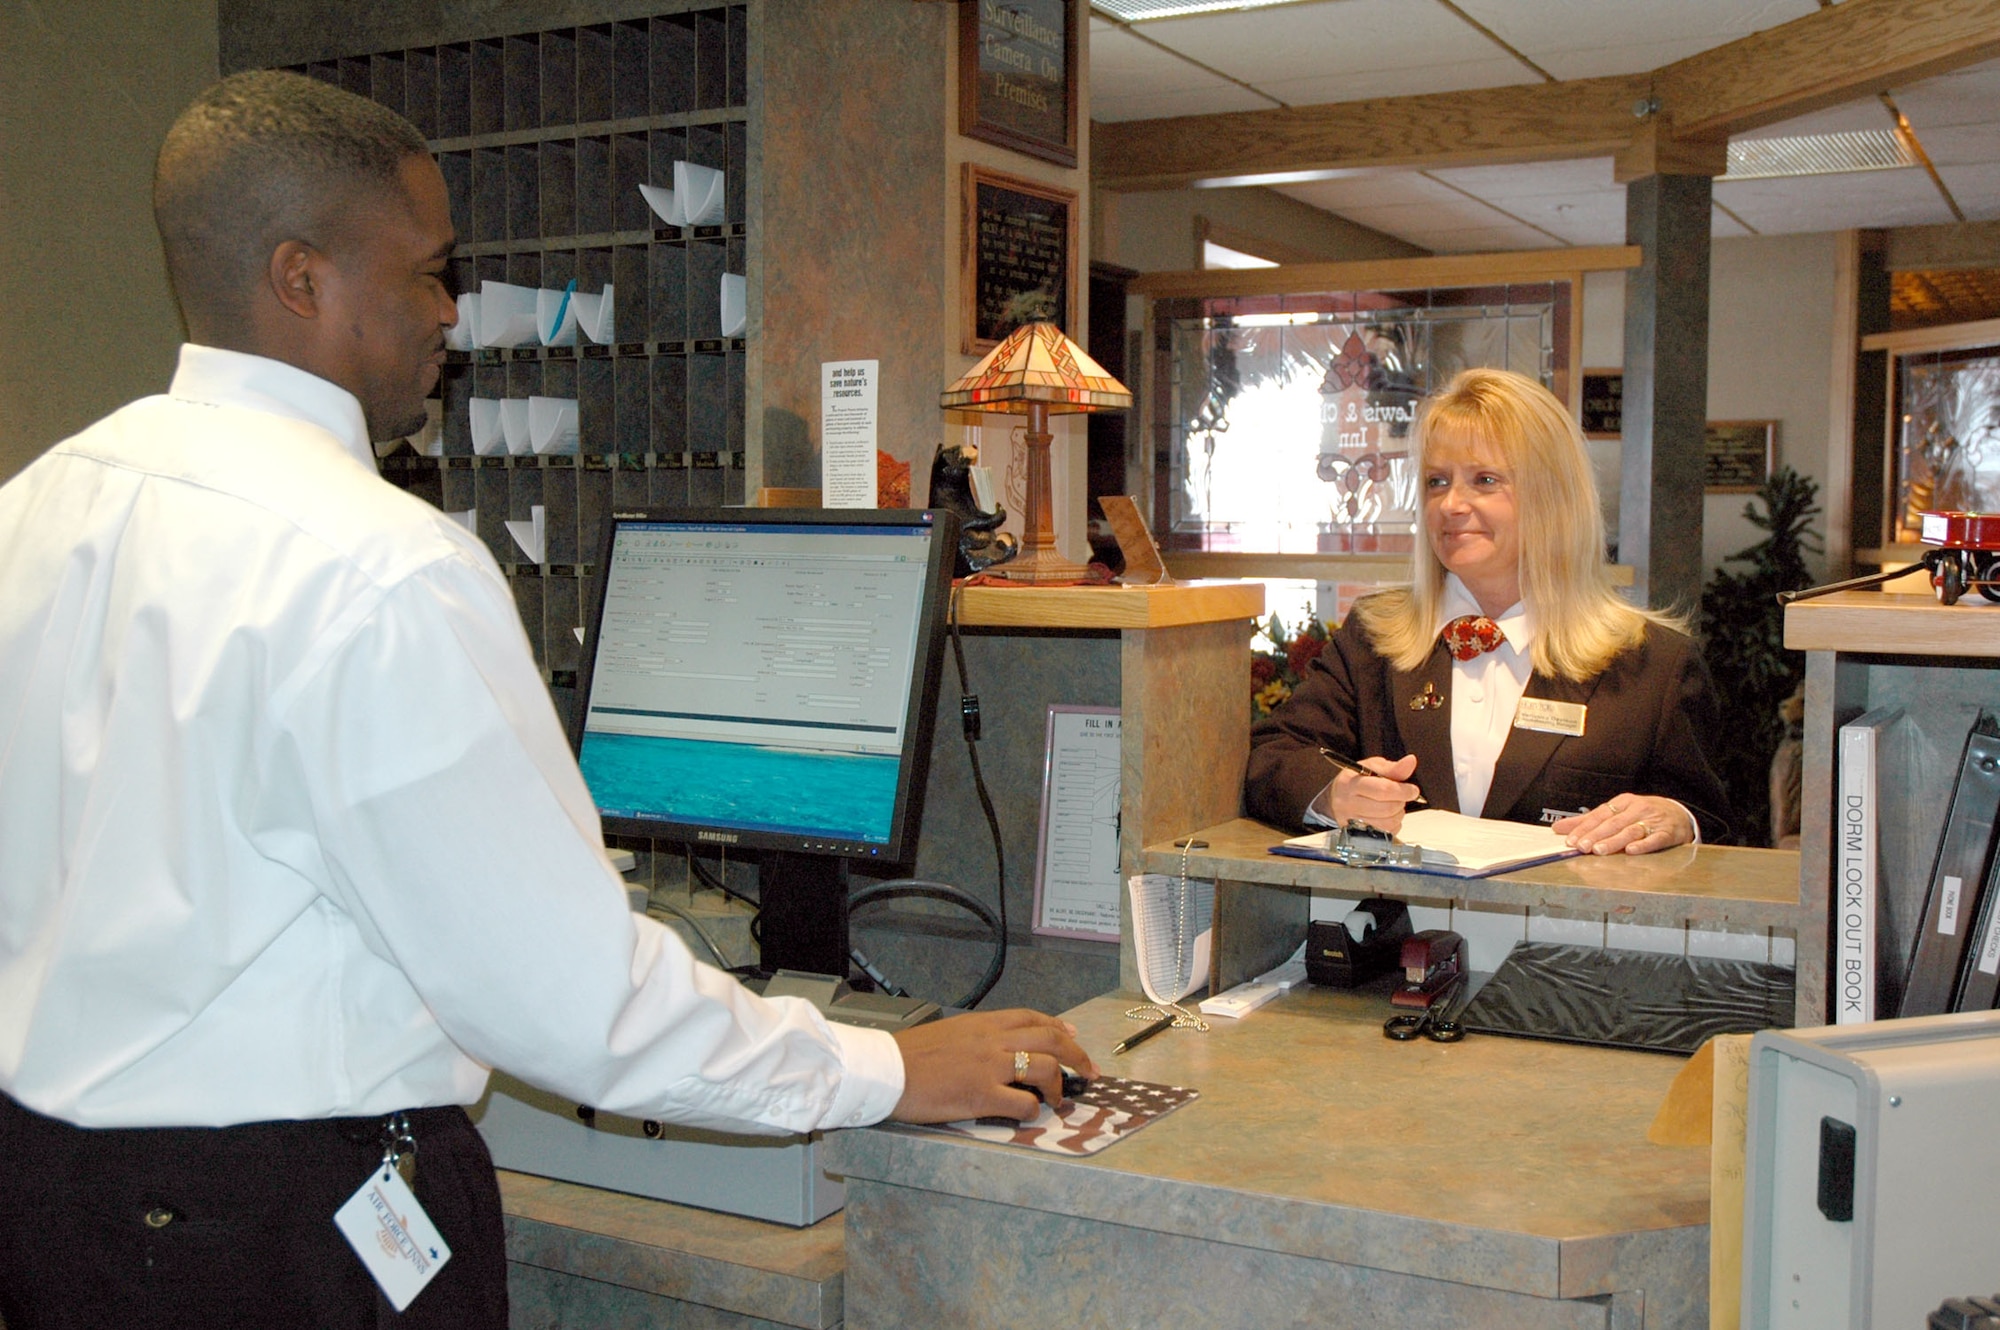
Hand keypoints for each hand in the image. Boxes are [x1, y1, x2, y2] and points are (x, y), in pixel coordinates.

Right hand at [890, 1008, 1096, 1123]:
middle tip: (1089, 1070)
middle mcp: (992, 1041)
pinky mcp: (981, 1096)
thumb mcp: (948, 1034)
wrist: (884, 1070)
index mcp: (983, 1024)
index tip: (1072, 1035)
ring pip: (1044, 1067)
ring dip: (1058, 1086)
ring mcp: (989, 1067)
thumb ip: (976, 1037)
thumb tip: (996, 1047)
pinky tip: (1028, 1115)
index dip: (1058, 1027)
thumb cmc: (908, 1055)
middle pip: (1050, 1039)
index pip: (1032, 1018)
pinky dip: (1033, 1110)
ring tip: (1058, 1099)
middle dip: (1076, 1055)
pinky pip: (1023, 1104)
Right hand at [1327, 753, 1420, 833]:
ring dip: (1398, 814)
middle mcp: (1348, 804)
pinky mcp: (1357, 834)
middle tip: (1401, 796)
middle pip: (1386, 808)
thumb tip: (1410, 761)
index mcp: (1351, 783)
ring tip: (1395, 805)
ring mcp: (1351, 821)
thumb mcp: (1371, 767)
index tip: (1413, 790)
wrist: (1335, 797)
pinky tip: (1388, 816)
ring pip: (1387, 823)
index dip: (1403, 791)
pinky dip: (1393, 825)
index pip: (1382, 790)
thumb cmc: (1354, 780)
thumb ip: (1393, 767)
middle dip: (1401, 802)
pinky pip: (1385, 834)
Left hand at [1552, 794, 1691, 854]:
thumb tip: (1558, 828)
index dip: (1584, 827)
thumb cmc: (1643, 815)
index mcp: (1623, 802)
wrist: (1680, 814)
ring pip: (1631, 831)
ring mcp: (1653, 820)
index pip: (1600, 815)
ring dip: (1614, 841)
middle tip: (1581, 847)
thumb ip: (1588, 821)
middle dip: (1596, 835)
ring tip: (1599, 850)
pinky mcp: (1668, 833)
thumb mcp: (1617, 812)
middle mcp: (1637, 809)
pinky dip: (1643, 845)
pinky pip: (1655, 839)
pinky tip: (1632, 850)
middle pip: (1613, 823)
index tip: (1570, 840)